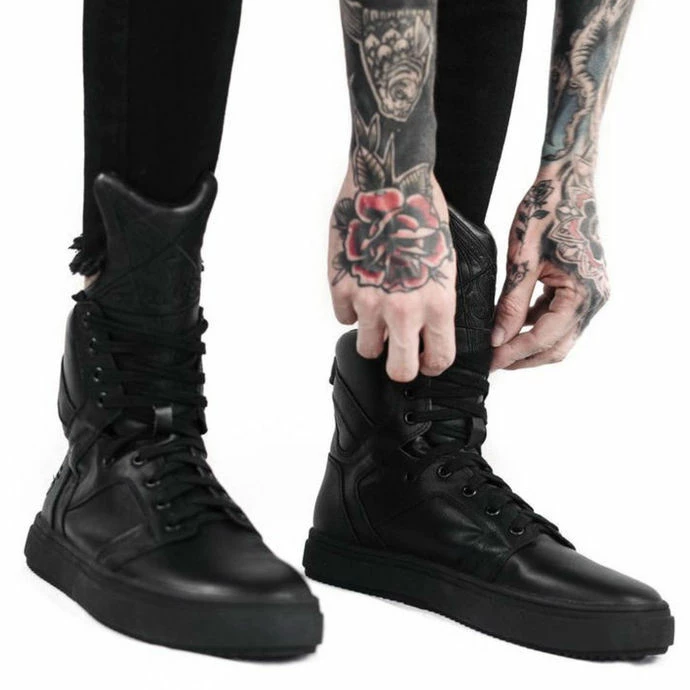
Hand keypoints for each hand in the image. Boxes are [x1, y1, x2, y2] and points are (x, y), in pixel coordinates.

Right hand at [330, 171, 456, 381]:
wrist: (389, 179)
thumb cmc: (422, 214)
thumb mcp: (448, 262)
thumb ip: (438, 303)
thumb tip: (430, 331)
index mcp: (437, 302)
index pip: (438, 358)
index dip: (433, 364)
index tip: (427, 360)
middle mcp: (402, 309)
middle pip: (399, 371)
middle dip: (401, 366)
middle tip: (400, 354)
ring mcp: (367, 300)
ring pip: (366, 348)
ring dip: (373, 337)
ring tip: (378, 314)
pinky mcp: (340, 285)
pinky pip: (343, 317)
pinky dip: (351, 309)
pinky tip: (360, 287)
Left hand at [492, 163, 608, 370]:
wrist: (567, 181)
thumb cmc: (545, 212)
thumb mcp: (522, 260)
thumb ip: (511, 303)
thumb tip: (497, 339)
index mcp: (583, 293)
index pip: (545, 338)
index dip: (514, 353)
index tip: (489, 361)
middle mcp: (595, 298)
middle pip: (557, 346)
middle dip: (523, 357)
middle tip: (492, 361)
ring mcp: (592, 294)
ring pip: (559, 336)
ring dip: (530, 344)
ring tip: (498, 345)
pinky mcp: (583, 287)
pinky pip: (559, 317)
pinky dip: (537, 325)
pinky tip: (512, 323)